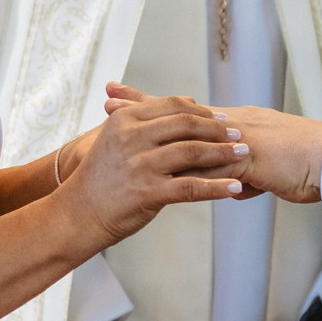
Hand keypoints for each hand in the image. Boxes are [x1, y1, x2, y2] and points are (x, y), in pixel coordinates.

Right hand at [60, 93, 247, 243]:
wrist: (77, 214)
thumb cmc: (102, 178)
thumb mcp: (117, 139)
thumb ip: (147, 123)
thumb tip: (188, 108)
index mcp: (126, 119)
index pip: (174, 106)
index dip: (203, 112)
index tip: (223, 119)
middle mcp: (132, 137)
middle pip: (186, 124)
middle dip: (218, 130)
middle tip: (239, 135)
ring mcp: (140, 164)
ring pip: (193, 152)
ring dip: (224, 154)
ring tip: (244, 155)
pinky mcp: (147, 192)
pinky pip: (191, 187)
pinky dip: (217, 187)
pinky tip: (234, 187)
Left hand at [104, 85, 321, 204]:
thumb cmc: (308, 165)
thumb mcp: (271, 169)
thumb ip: (248, 174)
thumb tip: (236, 186)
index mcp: (237, 124)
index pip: (189, 111)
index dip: (158, 105)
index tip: (128, 99)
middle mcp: (234, 124)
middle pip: (179, 114)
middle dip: (142, 108)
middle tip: (108, 100)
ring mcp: (239, 139)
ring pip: (185, 133)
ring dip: (150, 131)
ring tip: (117, 126)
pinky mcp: (249, 157)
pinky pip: (209, 163)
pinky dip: (181, 165)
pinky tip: (154, 167)